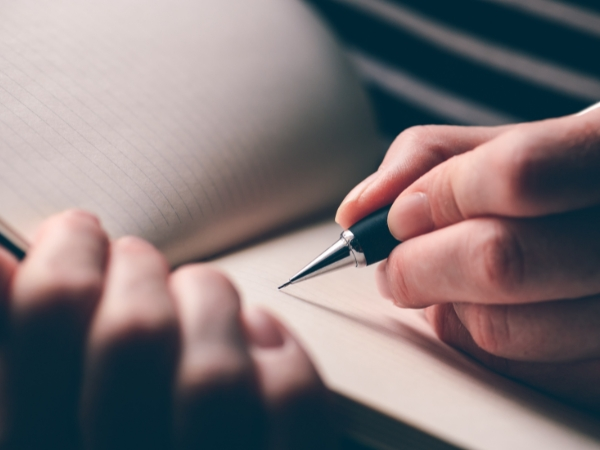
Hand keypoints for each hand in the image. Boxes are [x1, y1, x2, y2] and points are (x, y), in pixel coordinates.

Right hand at [0, 211, 331, 448]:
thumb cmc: (119, 436)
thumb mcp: (36, 418)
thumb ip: (18, 356)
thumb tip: (1, 264)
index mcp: (45, 447)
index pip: (52, 314)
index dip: (67, 253)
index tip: (75, 234)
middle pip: (138, 333)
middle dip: (137, 268)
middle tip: (134, 258)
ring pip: (216, 368)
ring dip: (208, 300)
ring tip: (198, 290)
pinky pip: (288, 400)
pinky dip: (278, 349)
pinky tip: (258, 340)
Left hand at [337, 108, 599, 413]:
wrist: (598, 227)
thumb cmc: (547, 182)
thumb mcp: (498, 145)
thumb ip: (425, 159)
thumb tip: (358, 210)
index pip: (516, 175)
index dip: (441, 196)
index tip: (401, 214)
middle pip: (499, 262)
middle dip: (416, 265)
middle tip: (398, 264)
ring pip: (499, 329)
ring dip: (443, 309)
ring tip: (447, 285)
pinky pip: (512, 373)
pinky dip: (474, 343)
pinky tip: (487, 312)